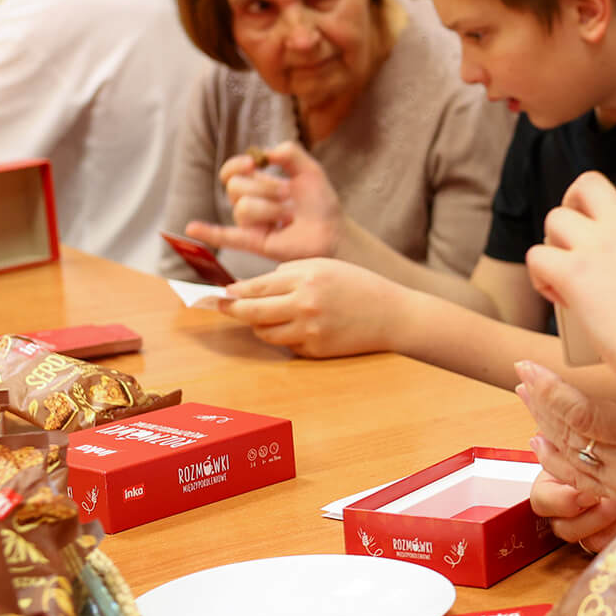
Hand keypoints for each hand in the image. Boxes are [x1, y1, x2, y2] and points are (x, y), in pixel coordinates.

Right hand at [186, 141, 344, 260]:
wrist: (334, 231)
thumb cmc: (320, 203)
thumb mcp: (309, 170)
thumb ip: (289, 153)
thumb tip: (265, 153)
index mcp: (256, 184)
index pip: (231, 172)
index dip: (237, 165)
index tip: (253, 163)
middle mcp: (248, 203)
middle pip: (236, 187)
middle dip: (265, 187)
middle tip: (289, 195)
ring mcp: (250, 224)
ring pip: (242, 208)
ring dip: (271, 208)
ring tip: (289, 216)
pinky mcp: (254, 242)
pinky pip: (226, 237)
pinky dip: (208, 232)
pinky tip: (193, 228)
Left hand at [220, 258, 404, 357]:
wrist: (393, 315)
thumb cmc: (359, 286)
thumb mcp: (325, 266)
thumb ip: (289, 273)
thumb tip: (251, 286)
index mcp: (306, 279)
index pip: (255, 287)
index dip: (234, 292)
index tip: (222, 293)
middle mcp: (305, 305)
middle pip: (251, 312)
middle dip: (232, 310)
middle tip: (222, 307)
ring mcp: (310, 331)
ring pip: (264, 332)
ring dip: (259, 325)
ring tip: (266, 317)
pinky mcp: (317, 350)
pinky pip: (287, 345)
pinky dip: (286, 337)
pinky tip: (301, 328)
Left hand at [514, 359, 615, 532]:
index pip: (582, 415)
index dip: (550, 390)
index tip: (529, 366)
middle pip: (566, 434)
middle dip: (539, 400)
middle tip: (522, 372)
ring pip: (567, 457)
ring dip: (542, 425)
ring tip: (526, 397)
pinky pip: (579, 478)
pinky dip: (555, 457)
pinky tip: (542, 441)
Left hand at [523, 173, 615, 388]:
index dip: (611, 213)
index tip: (612, 243)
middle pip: (587, 185)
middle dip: (574, 206)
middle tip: (574, 242)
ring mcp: (599, 244)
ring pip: (554, 218)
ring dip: (554, 246)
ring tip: (567, 279)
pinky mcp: (574, 272)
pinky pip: (537, 256)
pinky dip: (542, 278)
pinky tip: (561, 299)